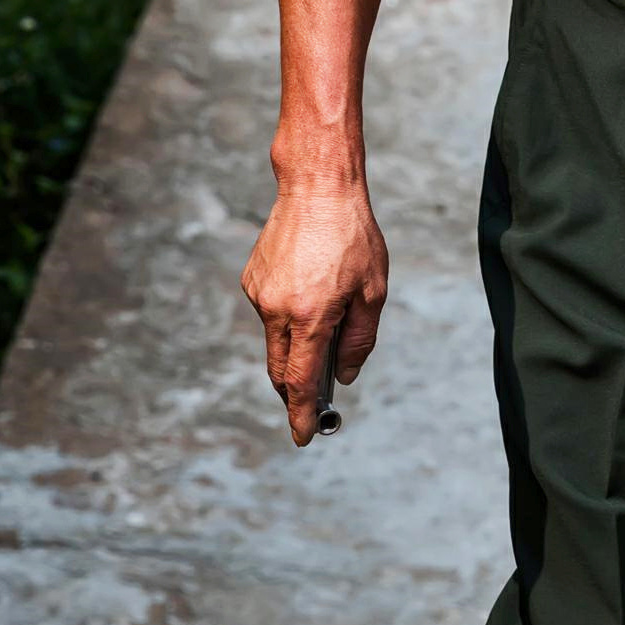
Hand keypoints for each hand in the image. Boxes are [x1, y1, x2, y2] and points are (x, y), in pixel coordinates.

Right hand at [242, 178, 388, 446]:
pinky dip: (288, 317)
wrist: (317, 187)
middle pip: (281, 369)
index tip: (302, 437)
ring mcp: (259, 295)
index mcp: (310, 316)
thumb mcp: (373, 290)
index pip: (300, 381)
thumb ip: (359, 339)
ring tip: (328, 316)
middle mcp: (277, 310)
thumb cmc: (353, 236)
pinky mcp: (251, 280)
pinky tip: (310, 290)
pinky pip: (270, 313)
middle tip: (315, 399)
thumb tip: (344, 375)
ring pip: (275, 341)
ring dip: (296, 346)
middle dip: (295, 389)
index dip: (301, 414)